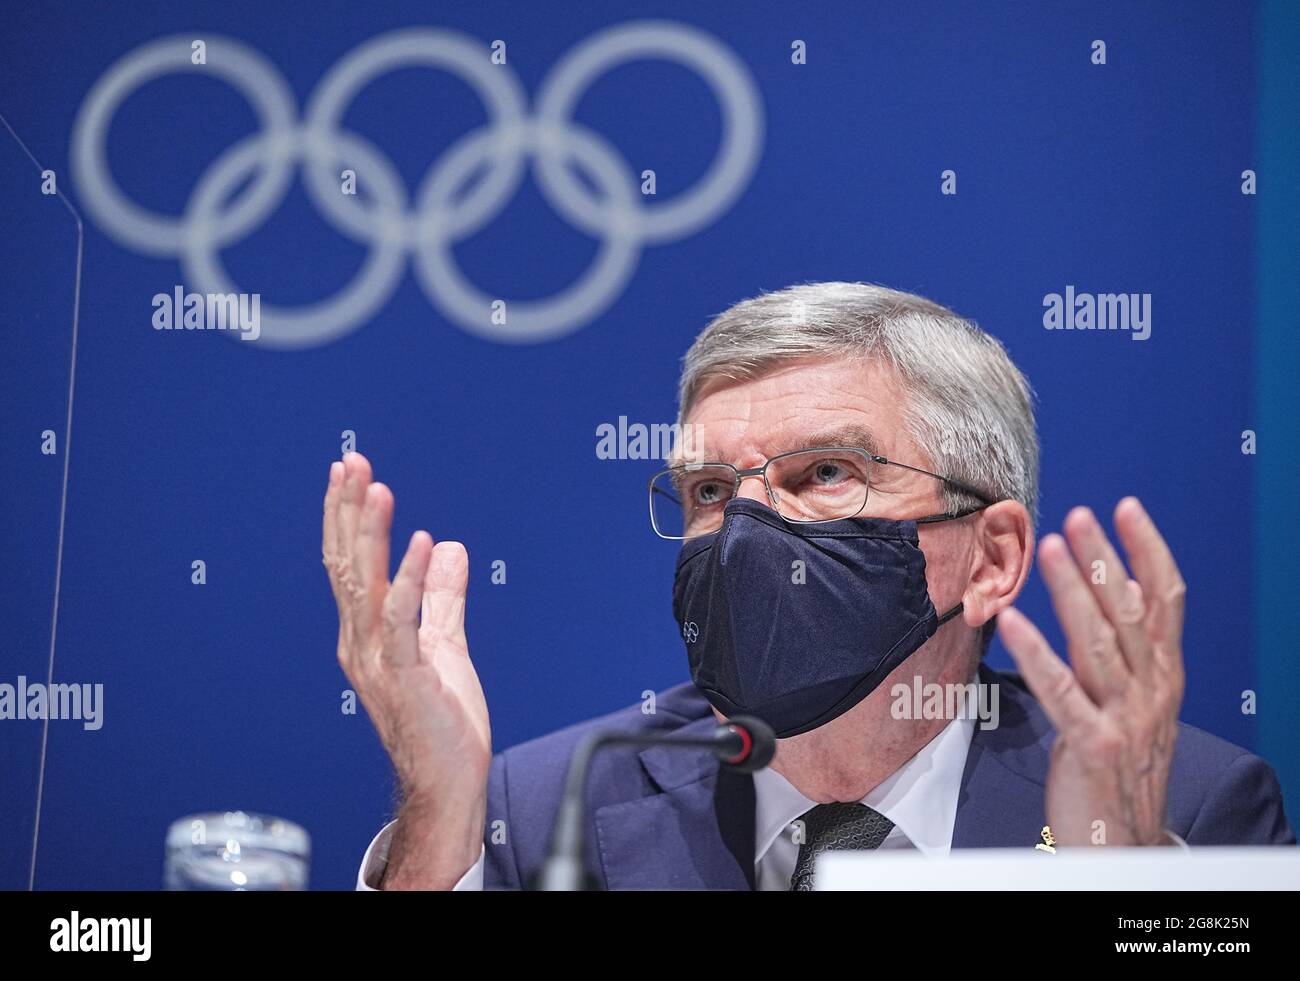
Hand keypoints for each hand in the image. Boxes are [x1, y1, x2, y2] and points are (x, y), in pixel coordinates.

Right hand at [322, 452, 490, 885]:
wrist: (448, 783)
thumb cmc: (443, 722)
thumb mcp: (447, 645)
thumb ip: (443, 597)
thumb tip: (449, 546)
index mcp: (366, 635)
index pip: (349, 565)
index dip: (348, 518)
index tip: (351, 473)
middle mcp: (361, 643)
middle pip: (346, 565)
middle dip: (348, 511)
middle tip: (351, 462)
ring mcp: (379, 661)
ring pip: (365, 585)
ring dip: (370, 533)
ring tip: (375, 487)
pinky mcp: (407, 677)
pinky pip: (403, 621)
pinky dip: (411, 580)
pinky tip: (422, 542)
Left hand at [998, 497, 1185, 846]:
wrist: (1123, 844)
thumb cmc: (1119, 770)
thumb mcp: (1133, 706)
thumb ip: (1124, 655)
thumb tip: (1110, 593)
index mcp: (1163, 678)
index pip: (1166, 602)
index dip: (1149, 551)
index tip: (1126, 509)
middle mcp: (1151, 692)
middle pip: (1131, 612)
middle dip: (1105, 558)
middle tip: (1080, 515)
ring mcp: (1125, 718)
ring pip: (1100, 642)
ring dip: (1074, 591)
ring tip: (1051, 548)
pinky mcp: (1093, 746)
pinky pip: (1062, 692)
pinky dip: (1037, 653)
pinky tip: (1015, 621)